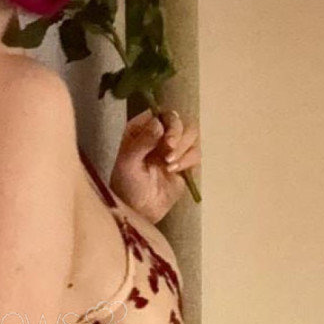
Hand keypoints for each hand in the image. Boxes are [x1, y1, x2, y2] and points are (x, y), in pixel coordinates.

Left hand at [108, 108, 200, 224]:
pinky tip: (174, 171)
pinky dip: (188, 160)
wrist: (139, 210)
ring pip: (192, 134)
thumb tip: (159, 122)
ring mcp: (173, 148)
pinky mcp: (185, 162)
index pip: (162, 113)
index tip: (167, 139)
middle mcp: (159, 134)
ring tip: (169, 165)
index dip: (169, 122)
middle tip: (168, 152)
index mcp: (141, 129)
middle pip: (180, 121)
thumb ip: (143, 141)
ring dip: (184, 149)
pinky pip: (196, 152)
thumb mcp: (128, 162)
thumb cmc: (127, 185)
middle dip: (178, 136)